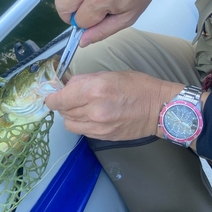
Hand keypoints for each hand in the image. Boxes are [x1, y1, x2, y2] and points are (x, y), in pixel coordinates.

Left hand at [45, 71, 183, 140]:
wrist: (159, 109)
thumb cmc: (138, 86)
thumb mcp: (109, 74)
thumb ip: (84, 81)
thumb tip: (67, 86)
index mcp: (94, 90)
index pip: (59, 99)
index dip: (52, 97)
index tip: (52, 95)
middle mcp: (93, 110)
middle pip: (62, 111)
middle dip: (62, 104)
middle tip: (71, 98)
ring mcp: (98, 126)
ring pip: (69, 124)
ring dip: (70, 115)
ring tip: (80, 108)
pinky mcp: (103, 136)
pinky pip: (81, 131)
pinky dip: (81, 124)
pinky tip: (90, 116)